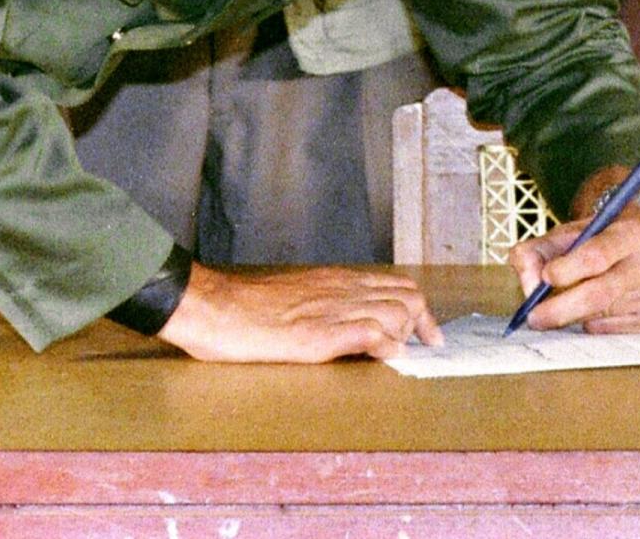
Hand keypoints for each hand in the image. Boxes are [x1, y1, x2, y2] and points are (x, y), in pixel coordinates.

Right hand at [158, 264, 440, 361]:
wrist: (212, 306)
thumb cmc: (244, 307)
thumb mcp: (295, 295)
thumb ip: (323, 302)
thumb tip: (346, 321)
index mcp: (336, 280)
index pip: (398, 285)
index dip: (419, 310)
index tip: (426, 333)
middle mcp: (341, 290)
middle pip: (408, 296)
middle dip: (422, 324)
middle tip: (423, 348)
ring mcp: (332, 310)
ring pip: (398, 312)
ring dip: (404, 337)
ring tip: (394, 356)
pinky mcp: (319, 334)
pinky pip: (372, 333)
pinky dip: (386, 347)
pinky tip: (382, 358)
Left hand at [509, 176, 639, 334]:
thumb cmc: (601, 237)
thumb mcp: (568, 232)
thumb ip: (536, 251)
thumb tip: (529, 285)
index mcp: (629, 233)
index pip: (596, 255)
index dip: (567, 269)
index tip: (545, 277)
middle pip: (598, 295)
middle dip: (559, 310)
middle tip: (534, 318)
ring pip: (599, 317)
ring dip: (572, 317)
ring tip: (568, 303)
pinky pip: (608, 330)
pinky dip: (591, 324)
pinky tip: (597, 308)